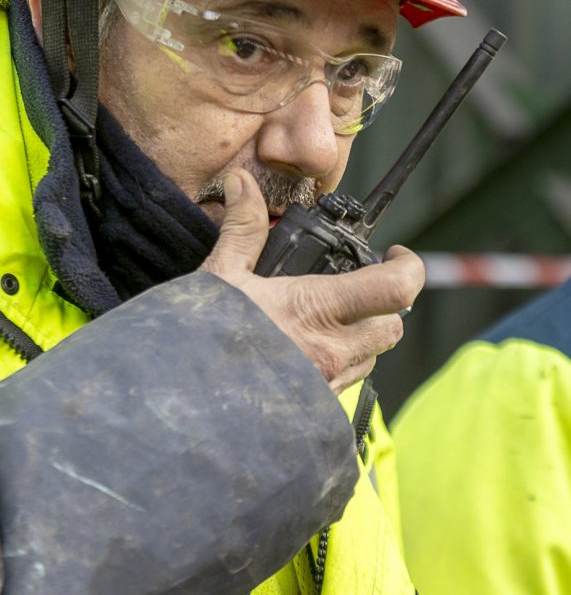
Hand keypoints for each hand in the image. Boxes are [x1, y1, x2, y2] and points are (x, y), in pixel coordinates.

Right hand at [201, 169, 424, 393]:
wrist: (185, 409)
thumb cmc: (204, 340)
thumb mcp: (222, 274)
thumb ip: (244, 228)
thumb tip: (241, 183)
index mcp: (318, 309)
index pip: (397, 288)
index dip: (409, 267)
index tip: (394, 254)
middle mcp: (333, 351)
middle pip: (393, 325)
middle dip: (384, 303)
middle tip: (356, 286)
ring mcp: (326, 385)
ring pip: (371, 356)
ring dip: (361, 336)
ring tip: (324, 321)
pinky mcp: (314, 411)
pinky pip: (345, 385)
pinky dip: (337, 365)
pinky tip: (302, 354)